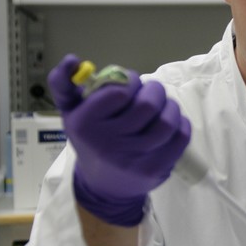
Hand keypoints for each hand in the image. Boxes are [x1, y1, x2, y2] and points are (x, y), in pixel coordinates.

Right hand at [48, 54, 190, 225]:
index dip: (131, 81)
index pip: (119, 91)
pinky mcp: (157, 168)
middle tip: (152, 91)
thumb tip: (72, 60)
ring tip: (163, 106)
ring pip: (168, 121)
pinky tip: (172, 122)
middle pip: (148, 105)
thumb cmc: (90, 141)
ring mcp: (135, 159)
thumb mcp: (71, 113)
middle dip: (155, 90)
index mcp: (86, 125)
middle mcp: (109, 143)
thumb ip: (64, 84)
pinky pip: (180, 137)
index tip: (131, 84)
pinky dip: (181, 123)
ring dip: (170, 106)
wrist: (104, 186)